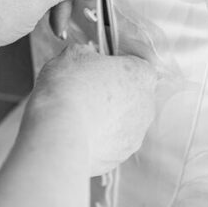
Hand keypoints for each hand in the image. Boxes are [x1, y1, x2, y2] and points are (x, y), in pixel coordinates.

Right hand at [24, 45, 161, 175]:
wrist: (60, 132)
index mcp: (141, 74)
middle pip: (132, 93)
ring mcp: (137, 132)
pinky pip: (113, 141)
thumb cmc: (69, 89)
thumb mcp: (73, 54)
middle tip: (86, 90)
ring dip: (107, 116)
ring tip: (81, 113)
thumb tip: (85, 56)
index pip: (136, 63)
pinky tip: (81, 131)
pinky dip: (100, 137)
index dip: (116, 63)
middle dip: (113, 91)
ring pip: (124, 119)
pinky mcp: (123, 153)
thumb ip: (87, 53)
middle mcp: (147, 105)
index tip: (99, 65)